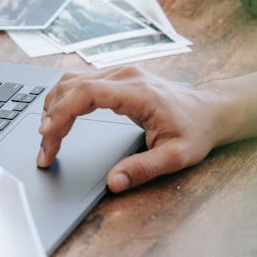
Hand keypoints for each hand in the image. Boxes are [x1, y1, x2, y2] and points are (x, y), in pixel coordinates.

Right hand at [37, 65, 225, 190]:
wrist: (210, 111)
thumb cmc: (195, 131)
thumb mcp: (175, 157)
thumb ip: (143, 170)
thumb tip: (113, 183)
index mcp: (137, 91)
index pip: (86, 94)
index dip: (61, 114)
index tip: (47, 136)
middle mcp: (125, 75)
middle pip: (72, 87)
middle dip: (51, 118)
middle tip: (45, 152)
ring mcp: (120, 73)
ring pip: (72, 81)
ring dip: (53, 107)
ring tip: (48, 139)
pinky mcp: (117, 78)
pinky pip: (81, 83)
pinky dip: (64, 101)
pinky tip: (59, 121)